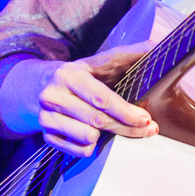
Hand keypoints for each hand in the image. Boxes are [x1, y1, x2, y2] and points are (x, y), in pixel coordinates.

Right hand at [0, 46, 157, 157]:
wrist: (39, 87)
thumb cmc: (81, 75)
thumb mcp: (100, 61)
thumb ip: (128, 55)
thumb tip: (155, 44)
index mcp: (69, 75)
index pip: (101, 98)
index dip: (126, 111)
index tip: (146, 119)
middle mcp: (53, 96)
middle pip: (97, 121)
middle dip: (127, 127)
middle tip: (148, 129)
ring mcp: (46, 118)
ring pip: (87, 138)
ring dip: (105, 136)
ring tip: (112, 125)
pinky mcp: (45, 135)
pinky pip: (78, 151)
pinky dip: (91, 146)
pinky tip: (94, 134)